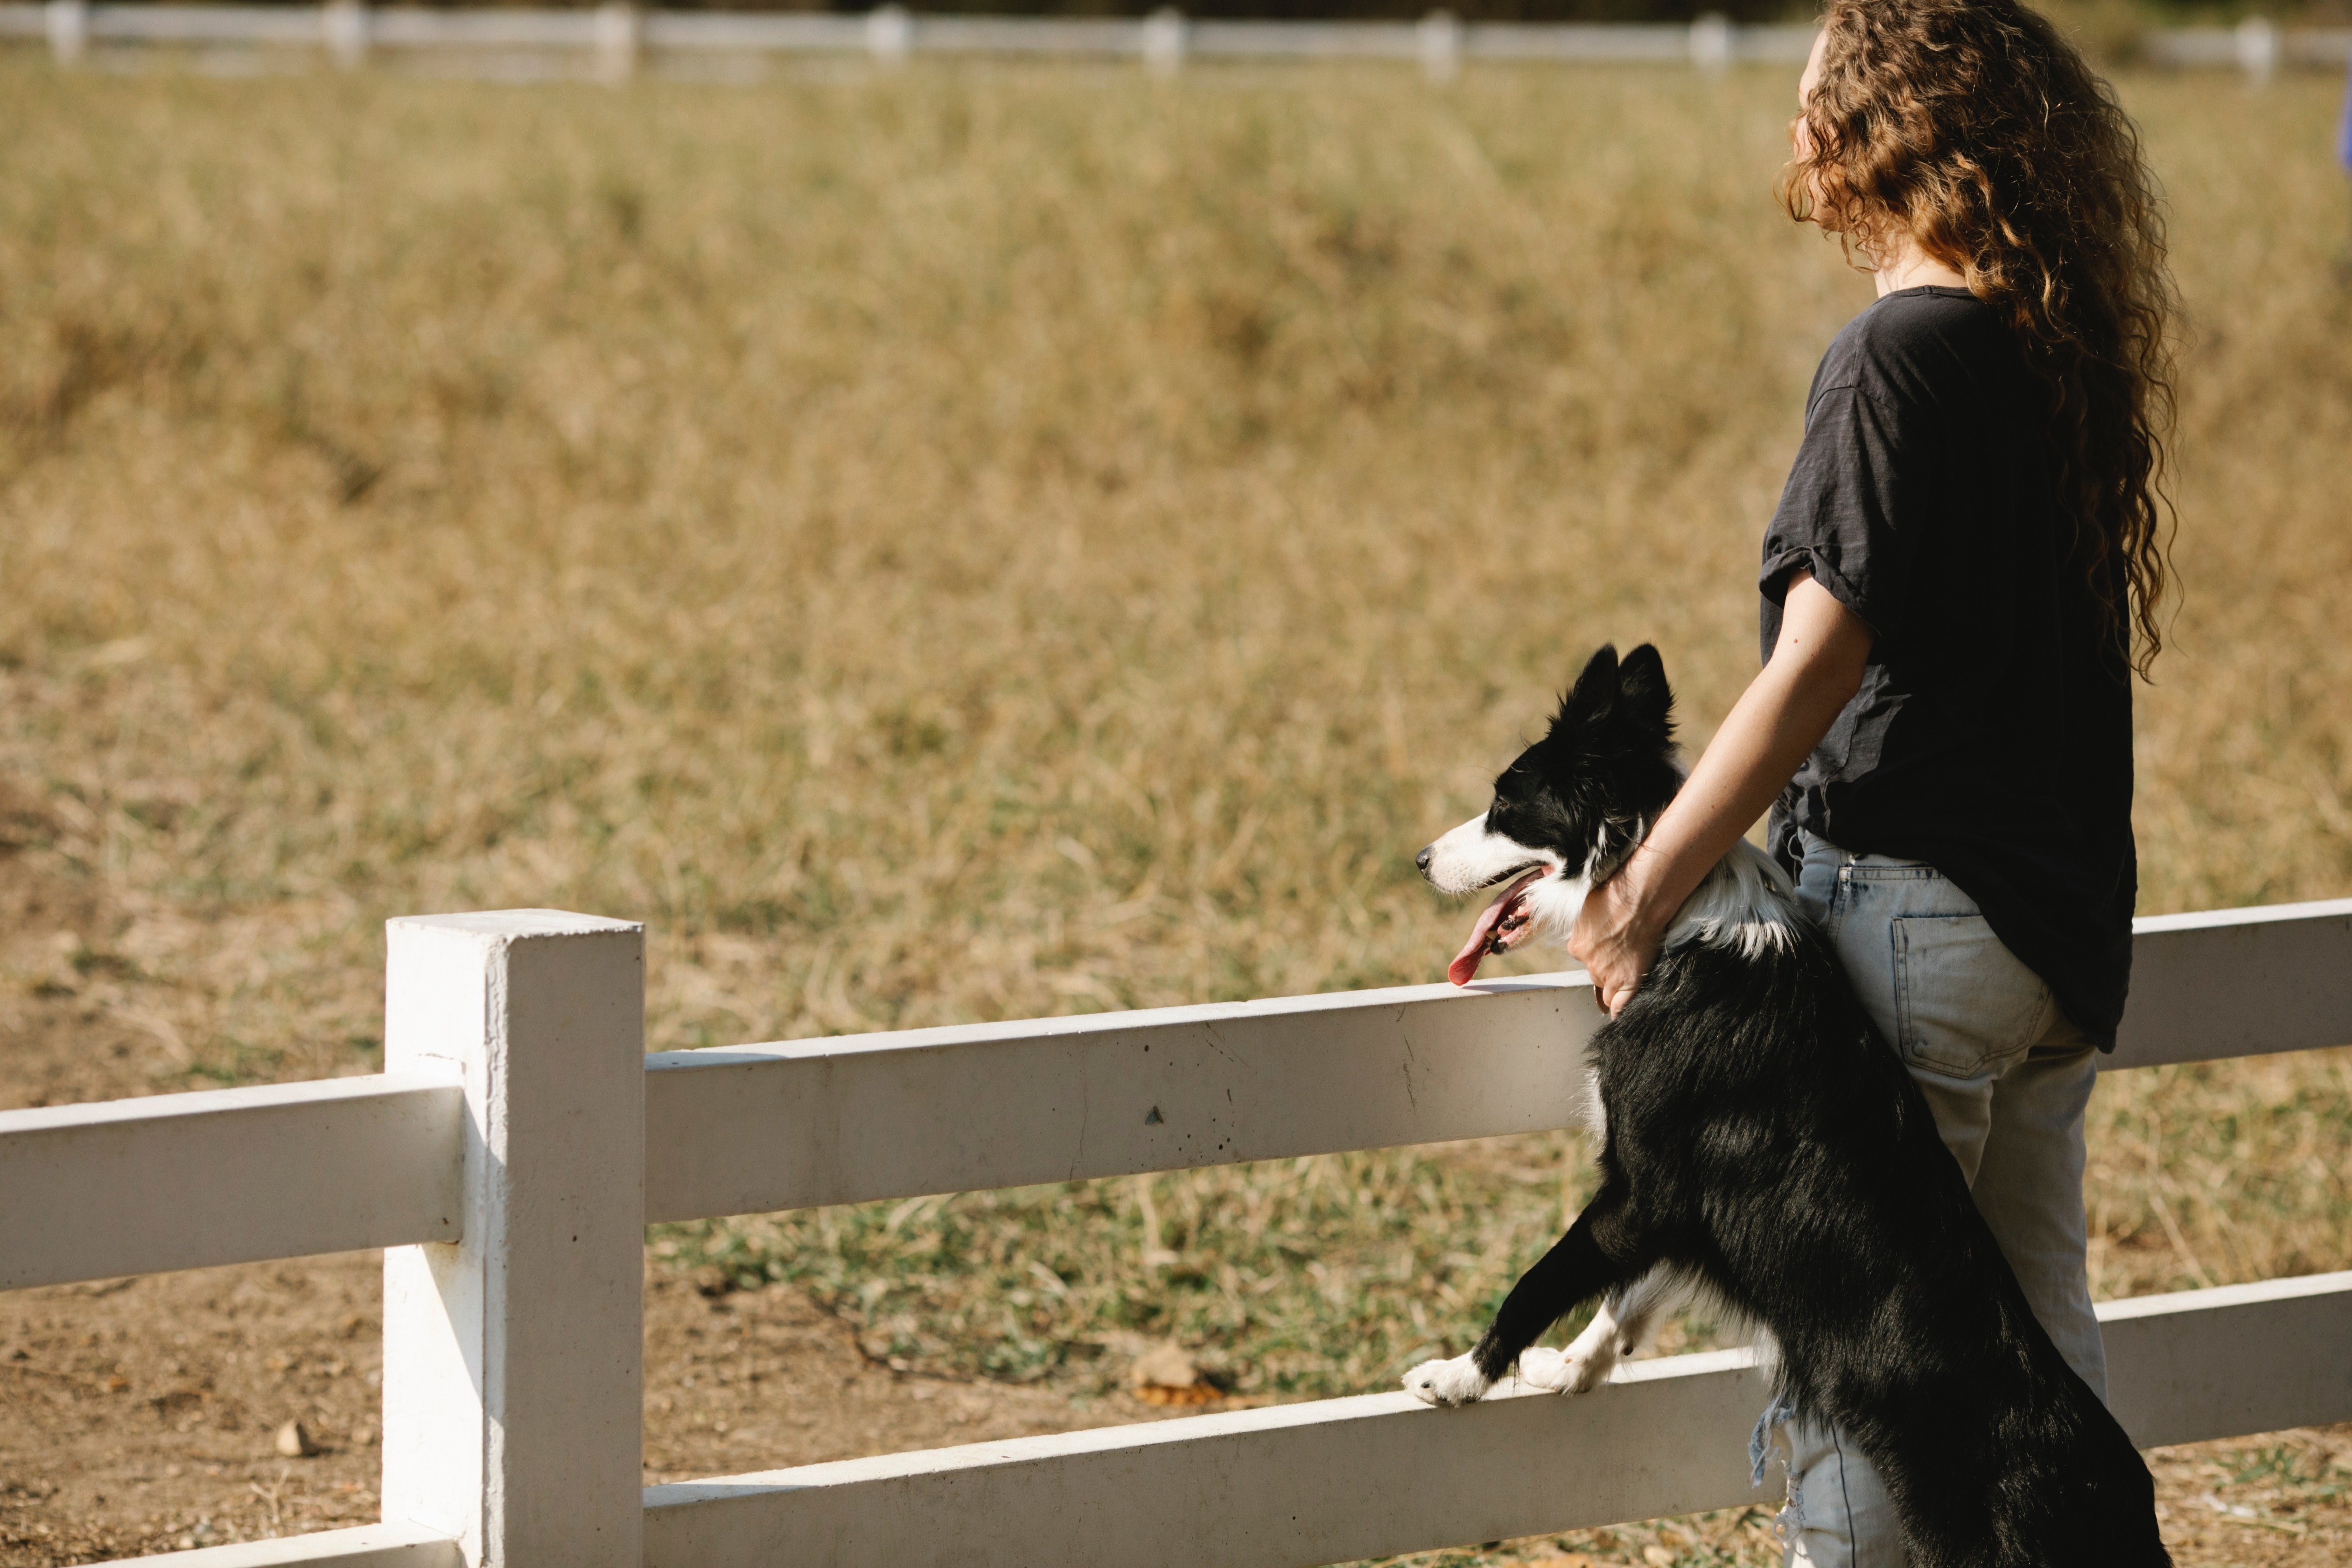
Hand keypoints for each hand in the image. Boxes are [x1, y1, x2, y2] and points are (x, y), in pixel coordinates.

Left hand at [1568, 858, 1664, 1016]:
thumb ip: (1584, 923)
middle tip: (1620, 959)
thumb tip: (1585, 924)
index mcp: (1577, 947)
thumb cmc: (1615, 895)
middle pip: (1595, 976)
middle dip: (1605, 970)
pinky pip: (1621, 1005)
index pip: (1584, 959)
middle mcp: (1589, 964)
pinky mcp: (1628, 982)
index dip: (1597, 955)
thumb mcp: (1586, 906)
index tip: (1606, 950)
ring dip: (1613, 989)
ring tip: (1623, 985)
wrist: (1638, 900)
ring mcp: (1609, 975)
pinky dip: (1620, 1013)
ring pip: (1607, 992)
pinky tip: (1620, 1019)